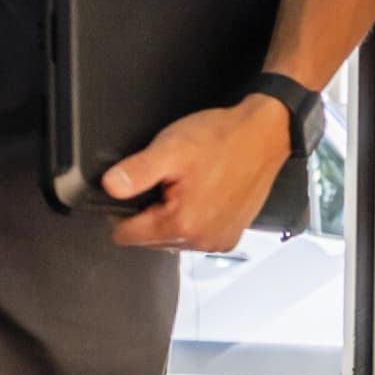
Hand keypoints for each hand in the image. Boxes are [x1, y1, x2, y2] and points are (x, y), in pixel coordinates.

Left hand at [102, 95, 291, 251]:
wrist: (265, 133)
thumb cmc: (223, 139)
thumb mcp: (170, 148)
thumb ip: (136, 172)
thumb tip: (109, 186)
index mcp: (182, 224)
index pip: (126, 235)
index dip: (121, 211)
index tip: (136, 187)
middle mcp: (201, 241)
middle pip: (149, 239)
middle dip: (151, 211)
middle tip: (170, 180)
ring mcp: (219, 241)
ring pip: (172, 238)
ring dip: (173, 215)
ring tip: (189, 184)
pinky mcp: (231, 235)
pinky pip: (197, 235)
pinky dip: (194, 218)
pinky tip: (204, 193)